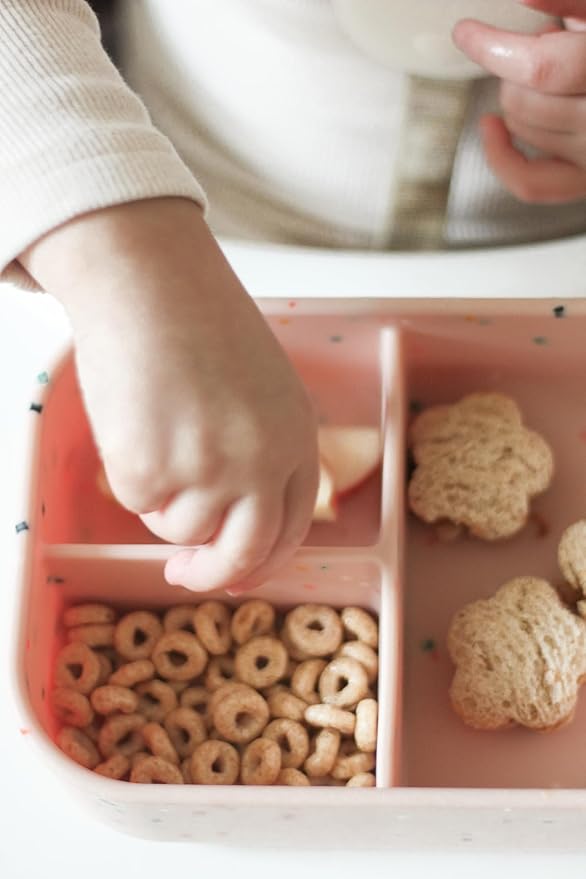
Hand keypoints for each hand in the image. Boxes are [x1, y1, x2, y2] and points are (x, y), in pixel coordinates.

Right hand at [20, 199, 318, 592]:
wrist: (149, 283)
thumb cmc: (198, 324)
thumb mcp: (261, 388)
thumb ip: (262, 450)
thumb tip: (232, 519)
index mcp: (296, 438)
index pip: (292, 528)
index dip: (261, 562)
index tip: (234, 576)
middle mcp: (263, 462)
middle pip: (245, 552)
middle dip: (210, 574)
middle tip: (182, 576)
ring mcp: (210, 470)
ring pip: (180, 529)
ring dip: (162, 499)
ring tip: (155, 429)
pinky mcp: (153, 471)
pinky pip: (137, 503)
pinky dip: (130, 471)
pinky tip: (134, 418)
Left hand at [453, 0, 585, 202]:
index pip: (545, 68)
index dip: (495, 49)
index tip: (467, 32)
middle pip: (528, 99)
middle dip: (515, 65)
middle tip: (539, 41)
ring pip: (525, 129)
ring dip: (515, 97)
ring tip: (545, 71)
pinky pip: (531, 182)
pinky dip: (502, 158)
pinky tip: (493, 129)